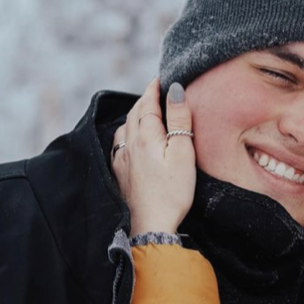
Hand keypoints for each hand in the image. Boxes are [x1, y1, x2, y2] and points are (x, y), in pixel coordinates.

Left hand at [111, 79, 195, 237]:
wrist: (152, 225)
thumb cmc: (173, 191)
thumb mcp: (184, 152)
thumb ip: (179, 120)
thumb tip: (174, 90)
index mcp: (145, 136)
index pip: (147, 104)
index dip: (153, 89)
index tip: (160, 78)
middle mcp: (129, 144)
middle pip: (134, 113)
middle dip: (144, 99)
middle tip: (155, 90)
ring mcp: (122, 159)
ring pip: (125, 127)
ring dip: (134, 115)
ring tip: (145, 111)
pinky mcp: (120, 174)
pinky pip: (120, 144)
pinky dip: (127, 132)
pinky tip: (130, 138)